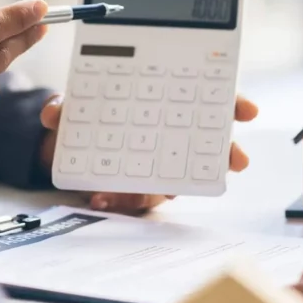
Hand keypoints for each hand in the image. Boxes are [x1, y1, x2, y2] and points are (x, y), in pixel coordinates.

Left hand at [38, 96, 258, 213]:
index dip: (233, 104)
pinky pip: (134, 200)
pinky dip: (117, 200)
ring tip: (141, 191)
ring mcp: (155, 167)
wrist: (63, 146)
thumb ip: (67, 105)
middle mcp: (169, 139)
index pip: (211, 102)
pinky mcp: (133, 189)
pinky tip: (100, 199)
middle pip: (207, 146)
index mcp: (167, 105)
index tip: (248, 109)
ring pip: (172, 181)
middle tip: (235, 159)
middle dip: (224, 153)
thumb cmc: (85, 114)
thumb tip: (53, 112)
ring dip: (159, 187)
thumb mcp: (74, 102)